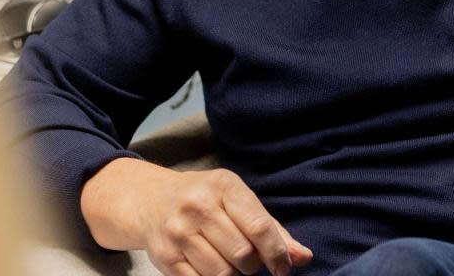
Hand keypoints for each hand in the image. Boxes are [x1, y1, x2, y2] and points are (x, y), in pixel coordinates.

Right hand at [81, 158, 312, 275]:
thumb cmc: (204, 199)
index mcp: (223, 186)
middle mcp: (199, 206)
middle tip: (249, 260)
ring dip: (233, 275)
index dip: (278, 254)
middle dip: (253, 265)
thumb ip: (272, 229)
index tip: (283, 268)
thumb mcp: (237, 200)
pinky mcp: (166, 257)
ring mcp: (179, 232)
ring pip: (222, 274)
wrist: (150, 200)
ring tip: (228, 262)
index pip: (260, 226)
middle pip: (243, 255)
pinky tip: (211, 268)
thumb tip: (303, 257)